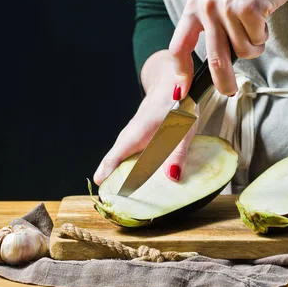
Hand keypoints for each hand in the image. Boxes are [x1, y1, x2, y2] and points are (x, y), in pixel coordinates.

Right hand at [93, 50, 195, 185]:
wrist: (173, 82)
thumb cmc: (177, 105)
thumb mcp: (183, 130)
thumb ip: (178, 154)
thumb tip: (172, 177)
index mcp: (134, 136)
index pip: (112, 161)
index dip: (107, 179)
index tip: (104, 196)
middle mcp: (127, 138)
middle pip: (112, 165)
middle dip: (111, 183)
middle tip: (110, 204)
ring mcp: (130, 138)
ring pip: (119, 161)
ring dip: (119, 178)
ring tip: (119, 198)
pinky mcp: (136, 138)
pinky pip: (127, 157)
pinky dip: (128, 170)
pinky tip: (134, 183)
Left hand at [169, 0, 287, 97]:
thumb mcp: (218, 6)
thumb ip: (208, 33)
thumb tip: (204, 73)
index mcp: (193, 7)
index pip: (179, 46)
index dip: (181, 73)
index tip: (182, 92)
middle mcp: (206, 5)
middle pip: (214, 59)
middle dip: (224, 81)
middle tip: (229, 92)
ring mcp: (226, 5)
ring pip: (241, 52)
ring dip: (253, 47)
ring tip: (255, 28)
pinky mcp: (247, 6)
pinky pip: (256, 41)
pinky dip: (263, 36)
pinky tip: (264, 19)